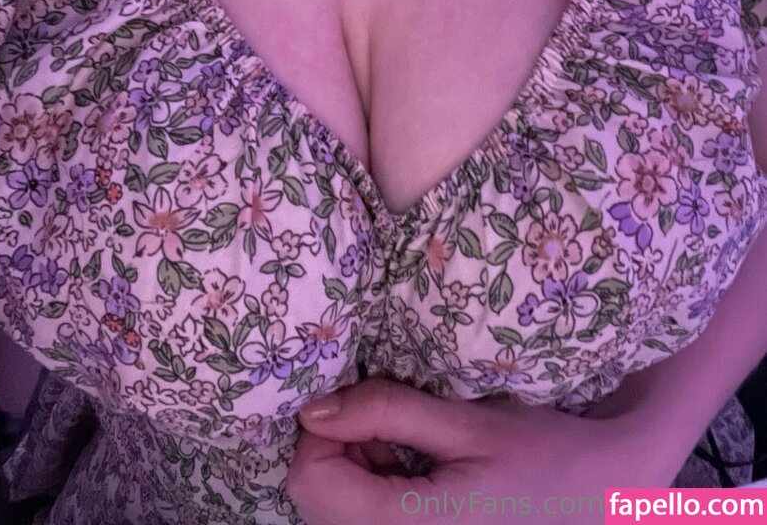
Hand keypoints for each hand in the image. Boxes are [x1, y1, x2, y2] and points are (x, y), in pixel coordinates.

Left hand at [288, 376, 674, 524]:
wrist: (600, 493)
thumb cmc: (542, 453)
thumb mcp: (465, 423)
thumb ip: (388, 414)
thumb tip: (313, 409)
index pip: (313, 482)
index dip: (321, 432)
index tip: (356, 401)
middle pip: (318, 497)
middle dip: (337, 445)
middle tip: (383, 414)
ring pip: (336, 506)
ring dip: (354, 460)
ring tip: (403, 434)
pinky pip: (364, 512)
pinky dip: (371, 477)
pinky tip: (409, 456)